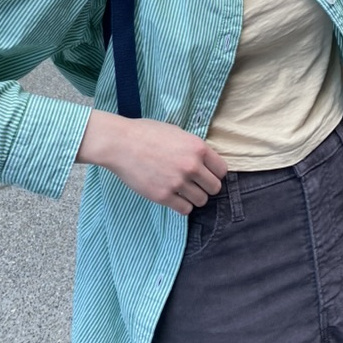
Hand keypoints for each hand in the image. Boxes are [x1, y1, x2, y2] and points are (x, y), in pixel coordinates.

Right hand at [77, 111, 227, 213]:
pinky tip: (174, 197)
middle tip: (195, 183)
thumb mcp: (177, 132)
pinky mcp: (163, 196)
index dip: (215, 173)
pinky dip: (181, 206)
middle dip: (206, 186)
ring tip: (182, 190)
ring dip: (194, 197)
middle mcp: (191, 166)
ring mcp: (177, 182)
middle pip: (214, 188)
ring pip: (201, 201)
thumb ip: (193, 148)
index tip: (207, 174)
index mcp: (197, 148)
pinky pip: (184, 210)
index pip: (222, 170)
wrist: (121, 143)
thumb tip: (205, 161)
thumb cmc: (147, 133)